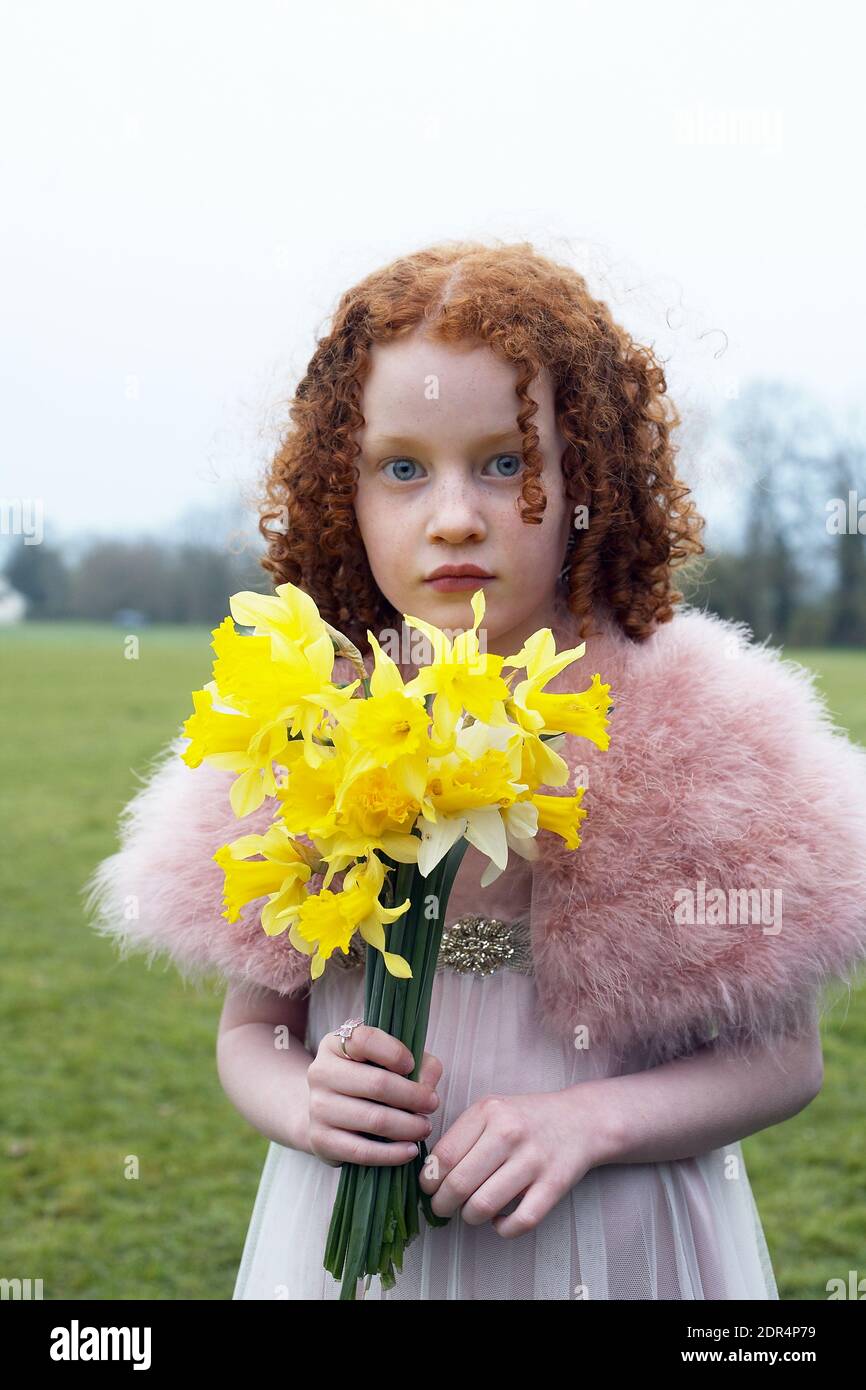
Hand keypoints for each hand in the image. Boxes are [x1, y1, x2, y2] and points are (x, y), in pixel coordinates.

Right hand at [306, 1022, 442, 1168]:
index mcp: (335, 1044)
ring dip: (408, 1127)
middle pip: (377, 1084)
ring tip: (424, 1127)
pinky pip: (362, 1151)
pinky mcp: (320, 1140)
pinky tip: (410, 1150)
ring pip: (374, 1119)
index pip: (365, 1040)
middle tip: (432, 1104)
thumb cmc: (366, 1080)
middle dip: (414, 1097)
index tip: (412, 1065)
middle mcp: (321, 1072)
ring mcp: (317, 1107)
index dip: (395, 1053)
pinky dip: (392, 1154)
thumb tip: (428, 1085)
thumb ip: (419, 1063)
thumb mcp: (388, 1061)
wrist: (325, 1111)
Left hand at [418, 1089, 601, 1236]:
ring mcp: (534, 1160)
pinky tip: (499, 1220)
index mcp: (489, 1111)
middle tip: (442, 1208)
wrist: (580, 1120)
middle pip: (459, 1184)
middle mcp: (510, 1133)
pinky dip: (502, 1229)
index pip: (444, 1156)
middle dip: (442, 1204)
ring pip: (483, 1206)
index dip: (429, 1180)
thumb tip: (430, 1176)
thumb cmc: (525, 1119)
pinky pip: (519, 1223)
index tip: (429, 1189)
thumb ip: (462, 1136)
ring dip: (469, 1217)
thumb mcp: (492, 1111)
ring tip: (471, 1211)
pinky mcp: (554, 1186)